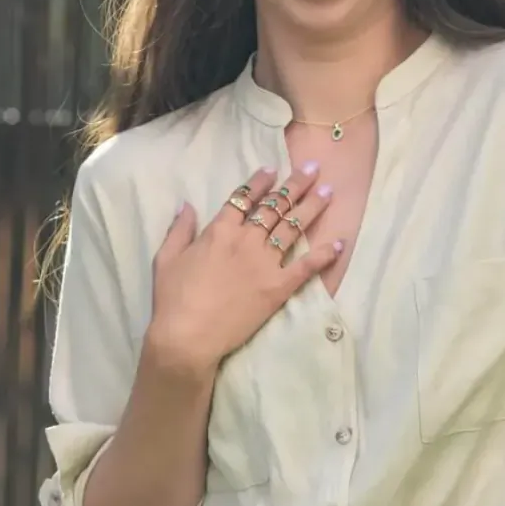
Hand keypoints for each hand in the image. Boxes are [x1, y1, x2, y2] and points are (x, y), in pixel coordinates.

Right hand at [145, 164, 337, 376]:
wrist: (188, 336)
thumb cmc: (173, 298)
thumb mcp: (165, 259)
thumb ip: (179, 230)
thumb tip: (186, 205)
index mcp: (219, 231)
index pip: (243, 197)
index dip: (259, 181)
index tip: (273, 169)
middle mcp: (246, 240)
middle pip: (275, 206)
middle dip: (295, 185)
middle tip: (312, 169)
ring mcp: (265, 263)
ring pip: (293, 227)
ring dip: (312, 208)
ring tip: (328, 192)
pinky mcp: (278, 287)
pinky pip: (306, 266)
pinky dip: (324, 254)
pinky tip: (339, 242)